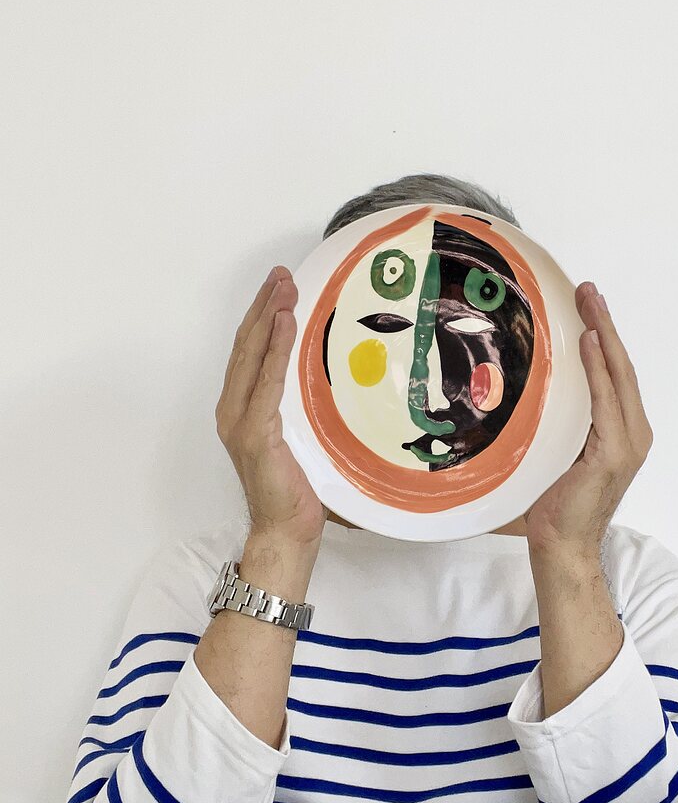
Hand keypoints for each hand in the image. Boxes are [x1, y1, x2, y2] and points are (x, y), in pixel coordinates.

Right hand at [215, 265, 325, 548]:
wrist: (286, 528)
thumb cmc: (295, 487)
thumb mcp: (298, 434)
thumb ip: (294, 403)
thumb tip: (320, 373)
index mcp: (240, 407)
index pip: (249, 351)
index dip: (260, 315)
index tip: (277, 286)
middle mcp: (232, 408)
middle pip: (246, 345)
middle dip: (263, 305)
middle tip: (281, 274)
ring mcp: (239, 419)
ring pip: (252, 356)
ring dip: (268, 317)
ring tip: (283, 287)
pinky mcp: (254, 431)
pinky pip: (267, 382)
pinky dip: (274, 350)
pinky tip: (284, 324)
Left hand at [523, 282, 653, 560]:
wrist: (561, 545)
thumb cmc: (552, 501)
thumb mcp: (556, 448)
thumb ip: (558, 418)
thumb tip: (527, 385)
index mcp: (621, 429)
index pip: (613, 373)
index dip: (603, 335)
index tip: (587, 303)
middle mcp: (632, 431)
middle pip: (619, 366)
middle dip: (604, 324)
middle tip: (587, 289)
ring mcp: (627, 442)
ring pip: (617, 376)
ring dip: (603, 334)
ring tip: (589, 301)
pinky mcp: (613, 453)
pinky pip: (604, 401)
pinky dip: (597, 369)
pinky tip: (588, 342)